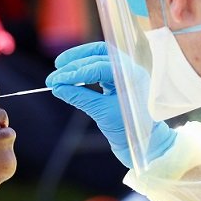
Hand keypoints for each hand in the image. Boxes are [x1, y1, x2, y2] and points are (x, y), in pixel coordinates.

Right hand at [45, 42, 175, 167]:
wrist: (146, 144)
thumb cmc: (130, 131)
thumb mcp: (102, 114)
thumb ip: (80, 98)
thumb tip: (58, 87)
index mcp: (132, 76)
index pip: (100, 66)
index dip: (77, 72)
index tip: (57, 80)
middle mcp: (130, 70)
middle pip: (98, 56)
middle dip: (74, 65)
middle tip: (54, 77)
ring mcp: (125, 74)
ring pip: (98, 57)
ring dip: (78, 62)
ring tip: (59, 69)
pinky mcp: (118, 81)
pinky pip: (99, 68)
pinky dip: (84, 71)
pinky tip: (70, 77)